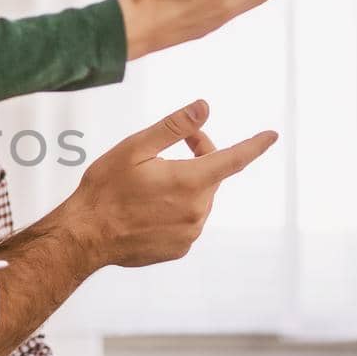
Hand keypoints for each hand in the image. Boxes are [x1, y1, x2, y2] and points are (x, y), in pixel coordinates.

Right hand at [56, 99, 274, 268]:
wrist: (84, 236)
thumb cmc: (105, 189)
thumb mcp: (135, 148)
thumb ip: (174, 127)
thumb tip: (205, 107)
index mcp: (190, 181)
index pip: (234, 159)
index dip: (255, 145)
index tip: (272, 135)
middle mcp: (197, 210)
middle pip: (211, 175)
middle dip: (199, 157)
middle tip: (170, 148)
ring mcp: (190, 233)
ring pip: (199, 199)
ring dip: (185, 185)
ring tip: (149, 184)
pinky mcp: (180, 248)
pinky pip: (187, 222)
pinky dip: (176, 209)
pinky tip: (148, 209)